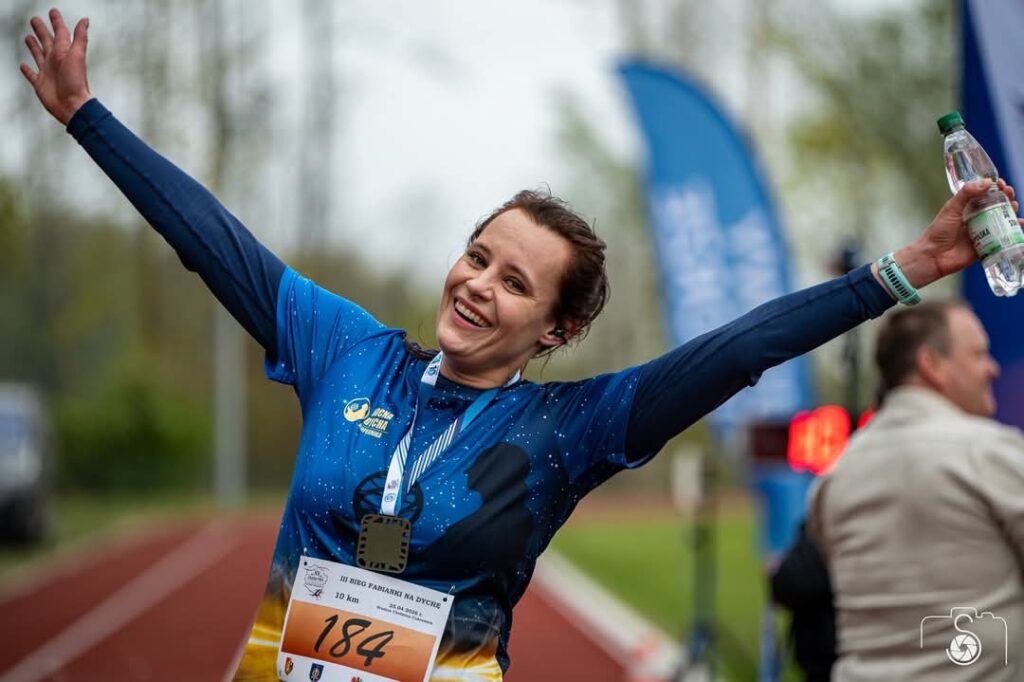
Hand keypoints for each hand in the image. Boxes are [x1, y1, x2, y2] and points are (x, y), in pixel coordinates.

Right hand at [20, 9, 90, 125]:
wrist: (72, 106)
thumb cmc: (76, 82)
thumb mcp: (78, 56)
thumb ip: (80, 38)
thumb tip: (85, 20)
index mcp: (63, 52)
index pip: (60, 33)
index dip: (56, 22)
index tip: (53, 11)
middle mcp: (54, 60)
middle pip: (46, 41)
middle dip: (41, 30)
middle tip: (35, 20)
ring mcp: (47, 72)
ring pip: (38, 55)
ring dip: (33, 46)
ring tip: (28, 37)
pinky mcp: (40, 84)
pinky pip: (31, 74)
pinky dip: (27, 70)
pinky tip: (23, 65)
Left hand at [891, 178, 1020, 288]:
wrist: (933, 256)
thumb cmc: (938, 231)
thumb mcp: (951, 208)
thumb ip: (966, 194)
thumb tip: (987, 181)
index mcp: (968, 208)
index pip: (986, 194)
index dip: (995, 188)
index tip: (1001, 183)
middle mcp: (977, 218)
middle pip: (997, 206)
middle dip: (1006, 198)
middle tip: (1009, 194)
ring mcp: (983, 232)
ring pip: (1003, 220)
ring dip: (1012, 212)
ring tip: (1014, 206)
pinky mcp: (987, 245)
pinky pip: (1004, 237)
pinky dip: (1014, 231)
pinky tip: (1021, 225)